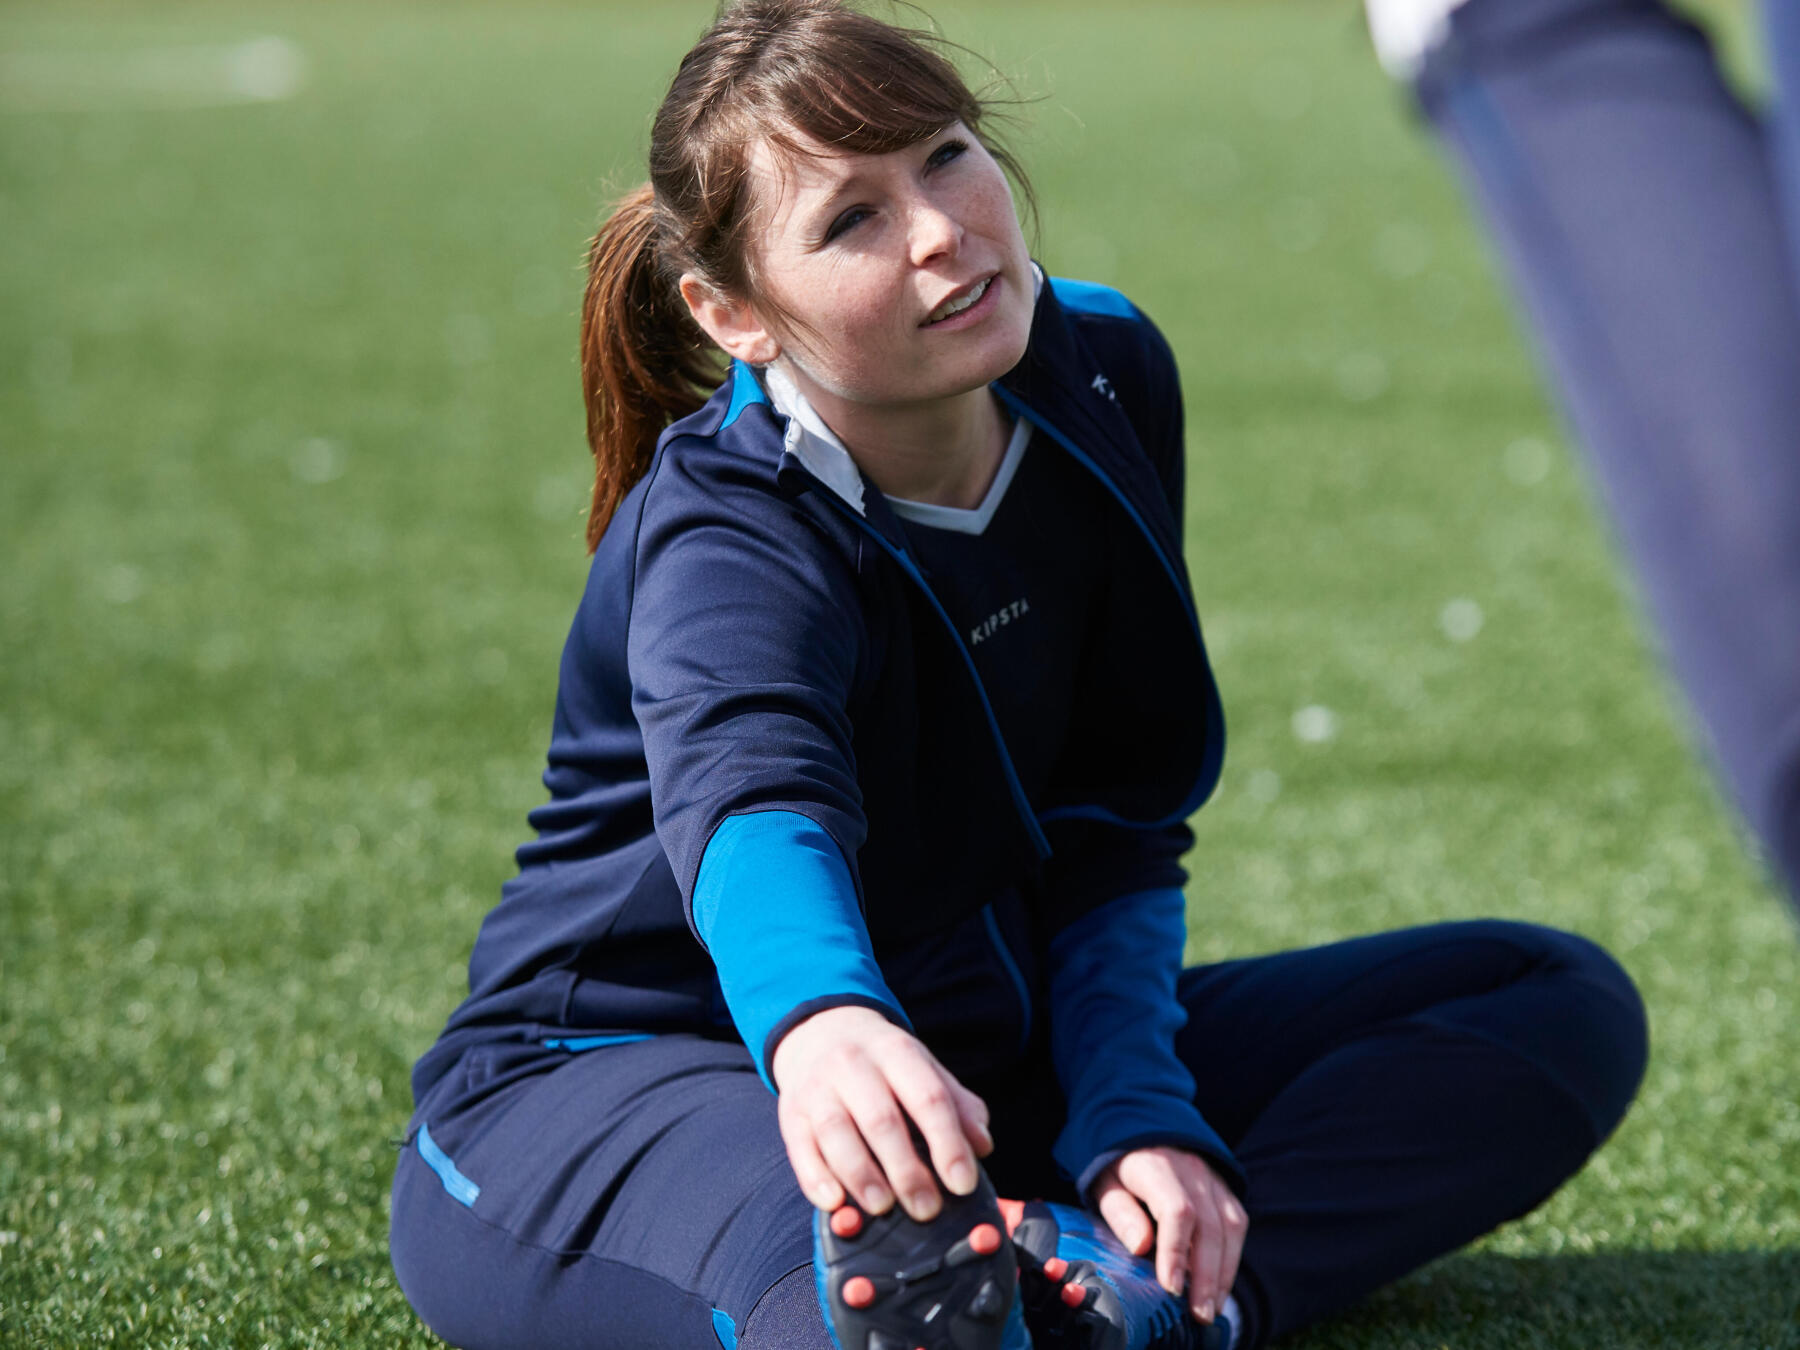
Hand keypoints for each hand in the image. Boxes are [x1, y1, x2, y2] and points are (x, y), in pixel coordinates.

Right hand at [770, 1005, 993, 1221]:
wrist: (819, 1031)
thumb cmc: (882, 1063)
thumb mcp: (923, 1069)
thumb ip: (957, 1105)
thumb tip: (982, 1146)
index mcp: (896, 1051)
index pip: (927, 1097)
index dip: (948, 1143)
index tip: (963, 1183)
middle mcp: (853, 1064)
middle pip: (881, 1119)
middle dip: (906, 1170)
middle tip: (926, 1208)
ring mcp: (818, 1087)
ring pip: (837, 1133)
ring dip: (861, 1176)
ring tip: (883, 1207)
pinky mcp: (790, 1112)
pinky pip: (799, 1147)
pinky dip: (815, 1178)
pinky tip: (835, 1202)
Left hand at [1091, 1146, 1246, 1324]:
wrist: (1143, 1130)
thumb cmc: (1118, 1167)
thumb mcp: (1105, 1186)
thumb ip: (1121, 1213)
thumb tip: (1141, 1246)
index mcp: (1156, 1166)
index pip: (1176, 1210)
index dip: (1176, 1251)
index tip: (1171, 1288)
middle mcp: (1192, 1169)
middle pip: (1209, 1226)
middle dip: (1206, 1276)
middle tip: (1199, 1314)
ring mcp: (1213, 1178)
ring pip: (1230, 1227)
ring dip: (1223, 1273)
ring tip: (1211, 1308)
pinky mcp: (1225, 1188)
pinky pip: (1236, 1224)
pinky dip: (1231, 1258)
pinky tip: (1219, 1286)